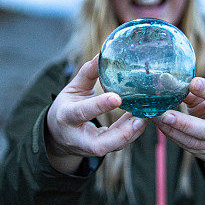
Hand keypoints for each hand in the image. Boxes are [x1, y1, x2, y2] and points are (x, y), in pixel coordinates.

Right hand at [46, 55, 147, 172]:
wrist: (57, 135)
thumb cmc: (67, 106)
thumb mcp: (73, 88)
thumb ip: (88, 73)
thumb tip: (102, 54)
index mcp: (66, 116)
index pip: (82, 112)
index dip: (99, 106)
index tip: (117, 97)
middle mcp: (77, 136)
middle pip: (99, 144)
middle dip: (121, 134)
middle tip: (140, 119)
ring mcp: (89, 147)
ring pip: (112, 147)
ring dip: (131, 133)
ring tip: (147, 117)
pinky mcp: (100, 151)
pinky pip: (117, 145)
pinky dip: (131, 133)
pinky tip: (142, 120)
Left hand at [153, 77, 204, 176]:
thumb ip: (192, 91)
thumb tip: (167, 80)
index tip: (193, 82)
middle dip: (184, 124)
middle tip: (166, 115)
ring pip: (193, 142)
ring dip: (172, 130)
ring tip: (157, 118)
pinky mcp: (203, 153)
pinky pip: (185, 145)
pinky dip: (171, 135)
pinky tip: (160, 125)